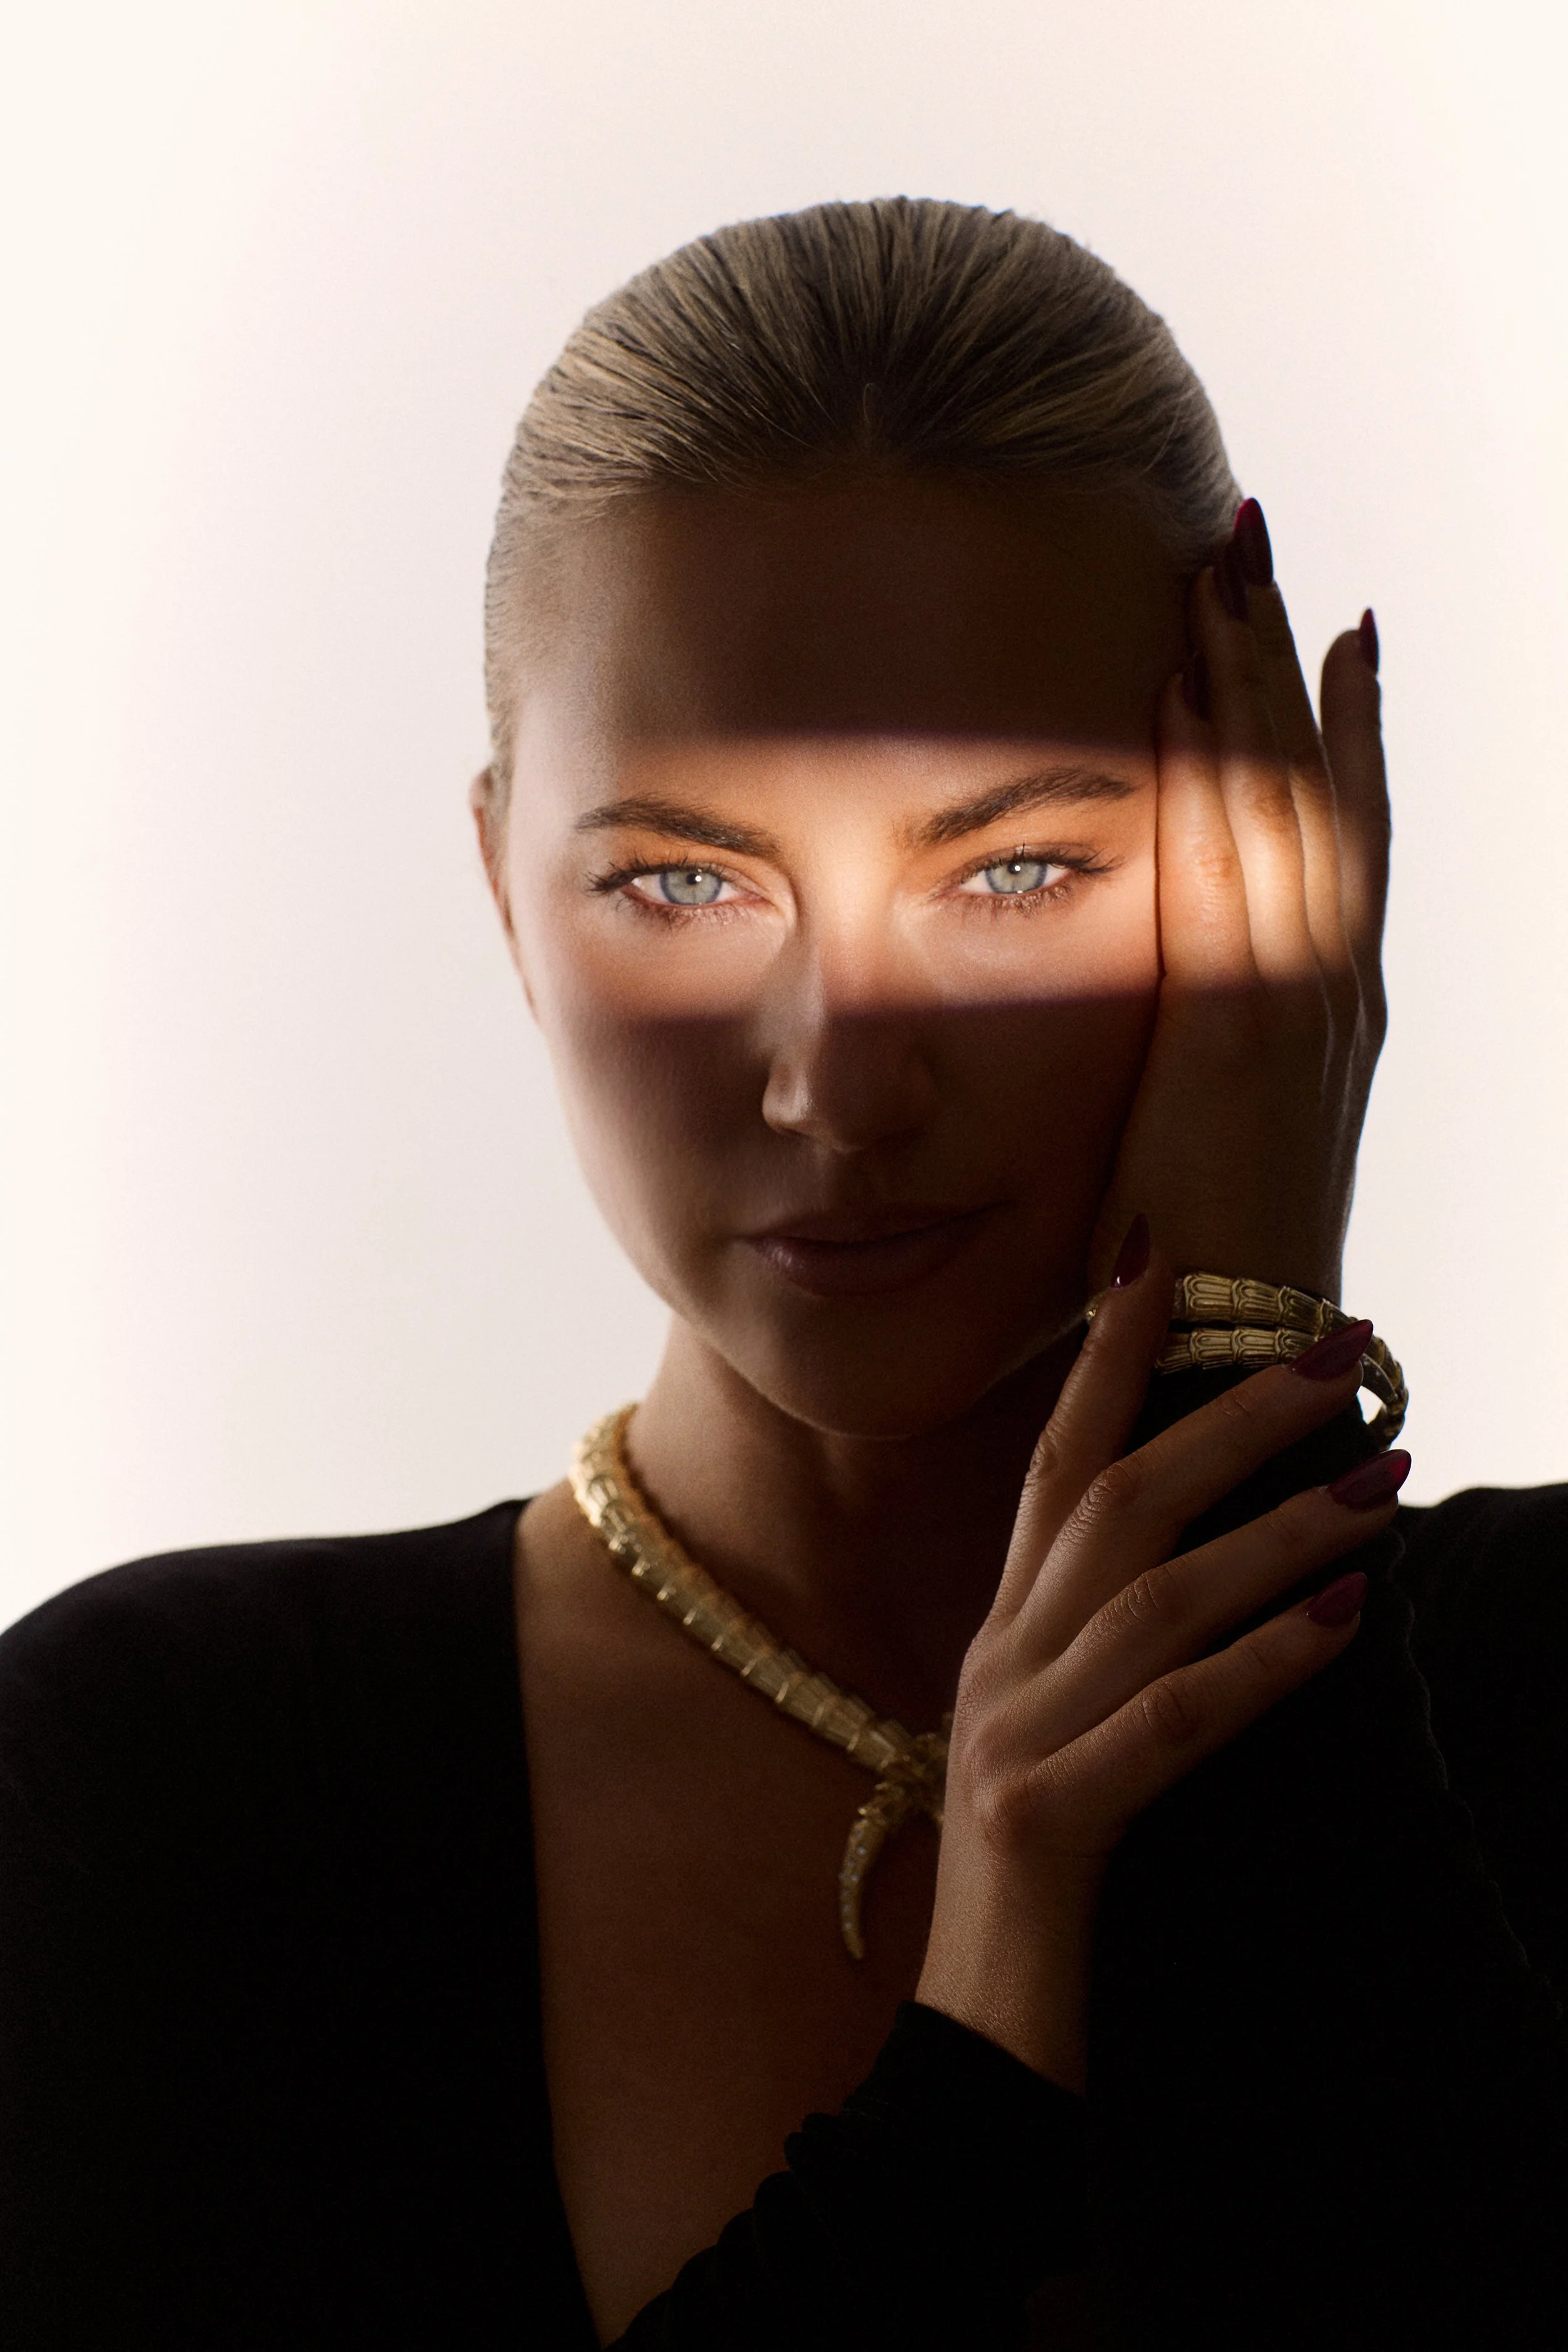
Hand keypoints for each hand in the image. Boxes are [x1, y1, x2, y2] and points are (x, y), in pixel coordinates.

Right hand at [915, 1240, 1408, 2092]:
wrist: (966, 2038)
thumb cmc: (1038, 1879)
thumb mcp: (1065, 1734)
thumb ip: (1116, 1645)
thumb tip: (1229, 1560)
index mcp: (1003, 1634)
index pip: (1051, 1462)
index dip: (1103, 1354)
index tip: (1167, 1257)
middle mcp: (999, 1661)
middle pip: (1112, 1499)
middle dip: (1227, 1413)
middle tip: (1341, 1348)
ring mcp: (1014, 1736)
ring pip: (1153, 1597)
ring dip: (1277, 1528)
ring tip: (1384, 1478)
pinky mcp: (1047, 1819)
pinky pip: (1173, 1721)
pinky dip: (1263, 1664)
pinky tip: (1346, 1623)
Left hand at [1088, 504, 1389, 1299]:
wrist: (1240, 1351)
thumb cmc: (1213, 1253)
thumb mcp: (1224, 1125)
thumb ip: (1211, 1049)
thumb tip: (1178, 1009)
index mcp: (1330, 1005)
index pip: (1337, 834)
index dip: (1334, 726)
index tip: (1326, 630)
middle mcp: (1331, 984)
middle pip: (1316, 786)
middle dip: (1286, 663)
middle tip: (1255, 548)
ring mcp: (1295, 1000)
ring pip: (1282, 801)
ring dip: (1250, 681)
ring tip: (1228, 571)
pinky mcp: (1237, 1027)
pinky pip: (1230, 864)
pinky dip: (1215, 768)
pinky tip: (1191, 685)